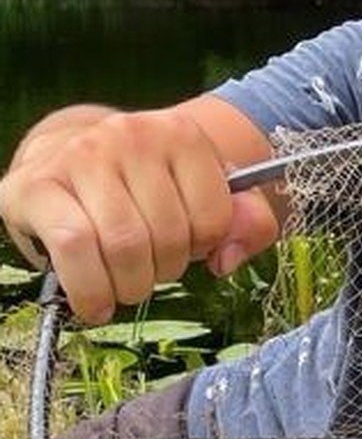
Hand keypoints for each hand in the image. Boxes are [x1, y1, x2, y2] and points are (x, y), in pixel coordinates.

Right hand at [0, 103, 278, 324]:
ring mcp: (81, 157)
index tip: (188, 248)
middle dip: (165, 271)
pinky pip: (73, 247)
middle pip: (168, 235)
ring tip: (125, 286)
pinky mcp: (37, 186)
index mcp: (182, 134)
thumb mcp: (209, 196)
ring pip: (123, 245)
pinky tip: (95, 303)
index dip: (204, 247)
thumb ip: (247, 224)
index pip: (214, 217)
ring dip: (130, 286)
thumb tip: (226, 260)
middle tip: (153, 270)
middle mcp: (131, 135)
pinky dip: (90, 288)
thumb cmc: (146, 188)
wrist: (67, 158)